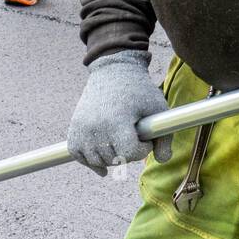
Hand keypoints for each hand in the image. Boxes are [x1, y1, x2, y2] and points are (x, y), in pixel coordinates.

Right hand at [67, 50, 172, 176]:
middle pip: (114, 159)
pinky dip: (91, 162)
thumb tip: (163, 160)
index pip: (129, 153)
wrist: (112, 72)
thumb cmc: (138, 90)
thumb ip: (164, 136)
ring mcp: (82, 130)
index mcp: (117, 121)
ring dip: (112, 159)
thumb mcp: (158, 107)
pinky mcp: (73, 131)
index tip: (146, 139)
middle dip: (128, 154)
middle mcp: (96, 127)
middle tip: (134, 139)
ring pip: (97, 162)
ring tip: (121, 146)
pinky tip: (103, 166)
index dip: (142, 150)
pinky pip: (79, 157)